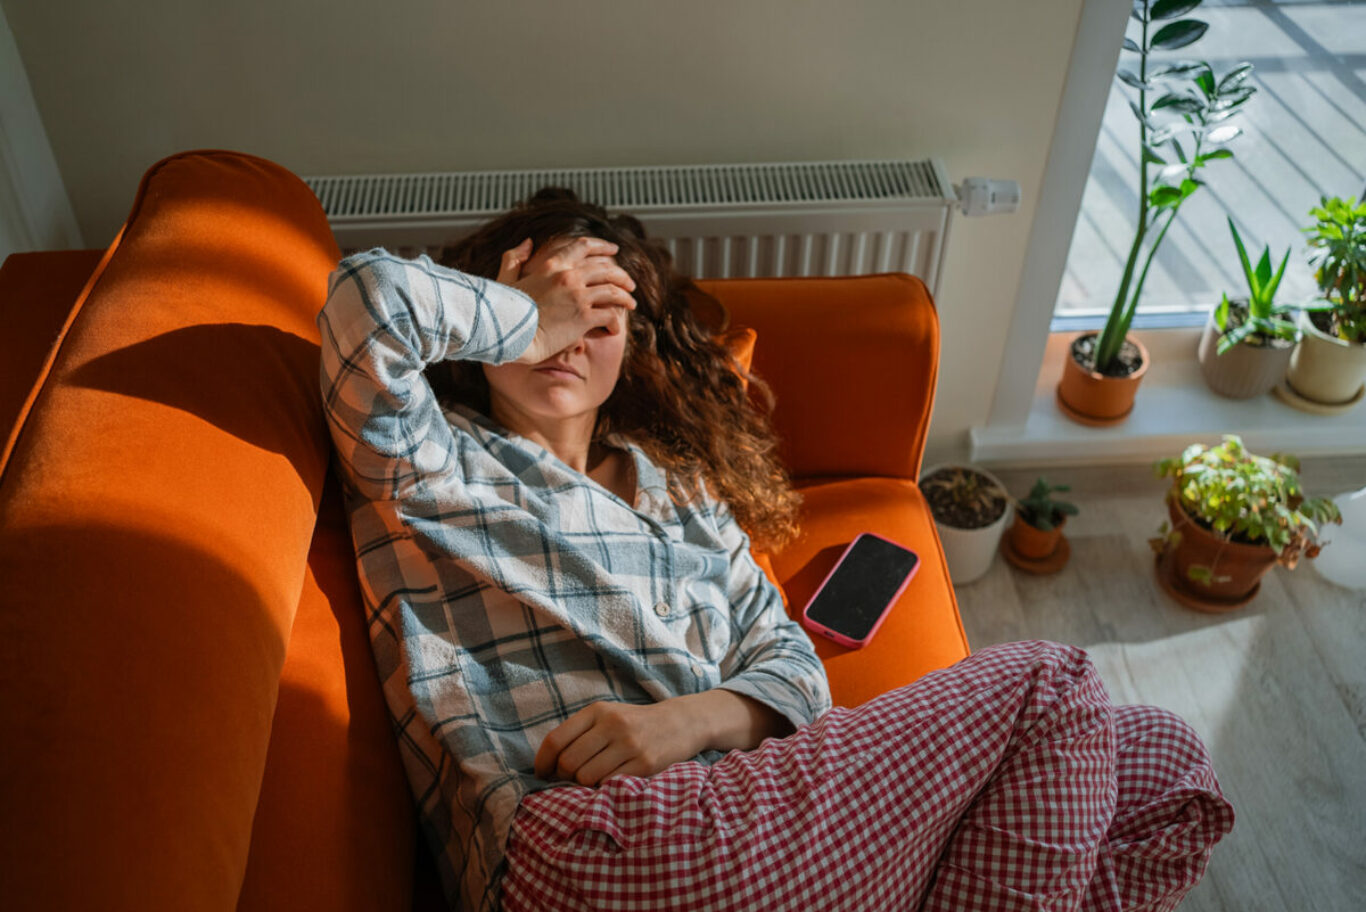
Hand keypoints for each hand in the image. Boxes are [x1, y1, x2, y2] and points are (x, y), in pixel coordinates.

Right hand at [496, 236, 636, 364]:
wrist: (507, 334)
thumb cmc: (504, 311)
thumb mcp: (506, 278)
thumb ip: (514, 257)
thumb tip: (527, 242)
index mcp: (551, 264)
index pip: (583, 246)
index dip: (602, 246)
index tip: (614, 250)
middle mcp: (568, 276)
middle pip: (606, 268)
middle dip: (621, 275)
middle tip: (629, 284)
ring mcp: (577, 296)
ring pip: (613, 290)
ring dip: (625, 297)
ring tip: (630, 303)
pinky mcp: (583, 317)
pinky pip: (610, 315)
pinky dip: (615, 321)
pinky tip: (614, 328)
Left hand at [534, 699, 703, 786]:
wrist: (680, 723)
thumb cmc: (634, 724)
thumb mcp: (606, 716)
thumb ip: (579, 733)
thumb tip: (548, 765)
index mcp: (597, 711)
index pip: (556, 739)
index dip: (543, 762)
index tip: (542, 774)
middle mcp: (612, 724)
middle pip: (569, 762)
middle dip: (564, 777)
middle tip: (570, 781)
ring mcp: (630, 744)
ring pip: (586, 777)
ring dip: (584, 785)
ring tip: (593, 781)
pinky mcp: (645, 763)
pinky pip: (609, 785)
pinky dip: (603, 789)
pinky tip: (609, 783)